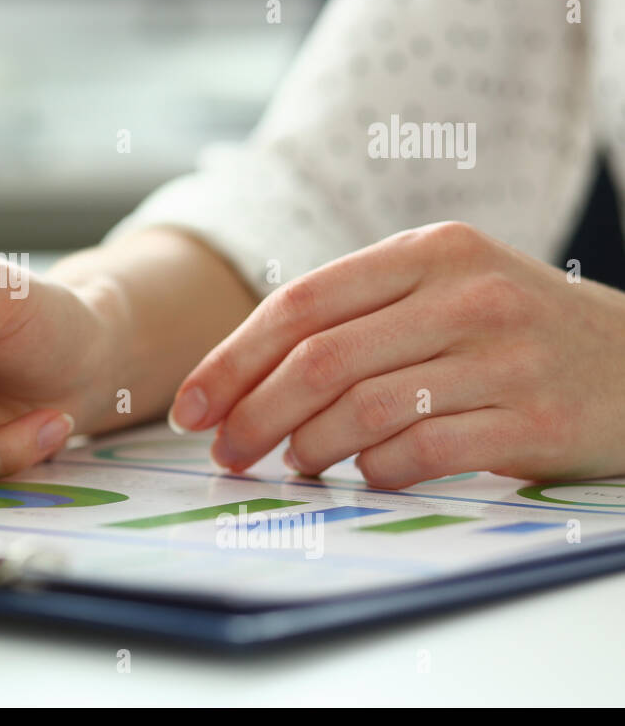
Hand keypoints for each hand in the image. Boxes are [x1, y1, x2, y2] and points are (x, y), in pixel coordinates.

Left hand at [167, 222, 624, 486]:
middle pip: (319, 359)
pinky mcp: (536, 420)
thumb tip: (243, 380)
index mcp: (430, 250)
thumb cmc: (518, 330)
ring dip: (307, 446)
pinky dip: (374, 471)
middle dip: (252, 414)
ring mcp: (506, 356)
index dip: (231, 360)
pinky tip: (364, 475)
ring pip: (363, 409)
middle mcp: (467, 294)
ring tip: (293, 462)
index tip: (189, 407)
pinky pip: (421, 453)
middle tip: (223, 452)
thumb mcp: (446, 288)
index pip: (300, 303)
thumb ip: (359, 315)